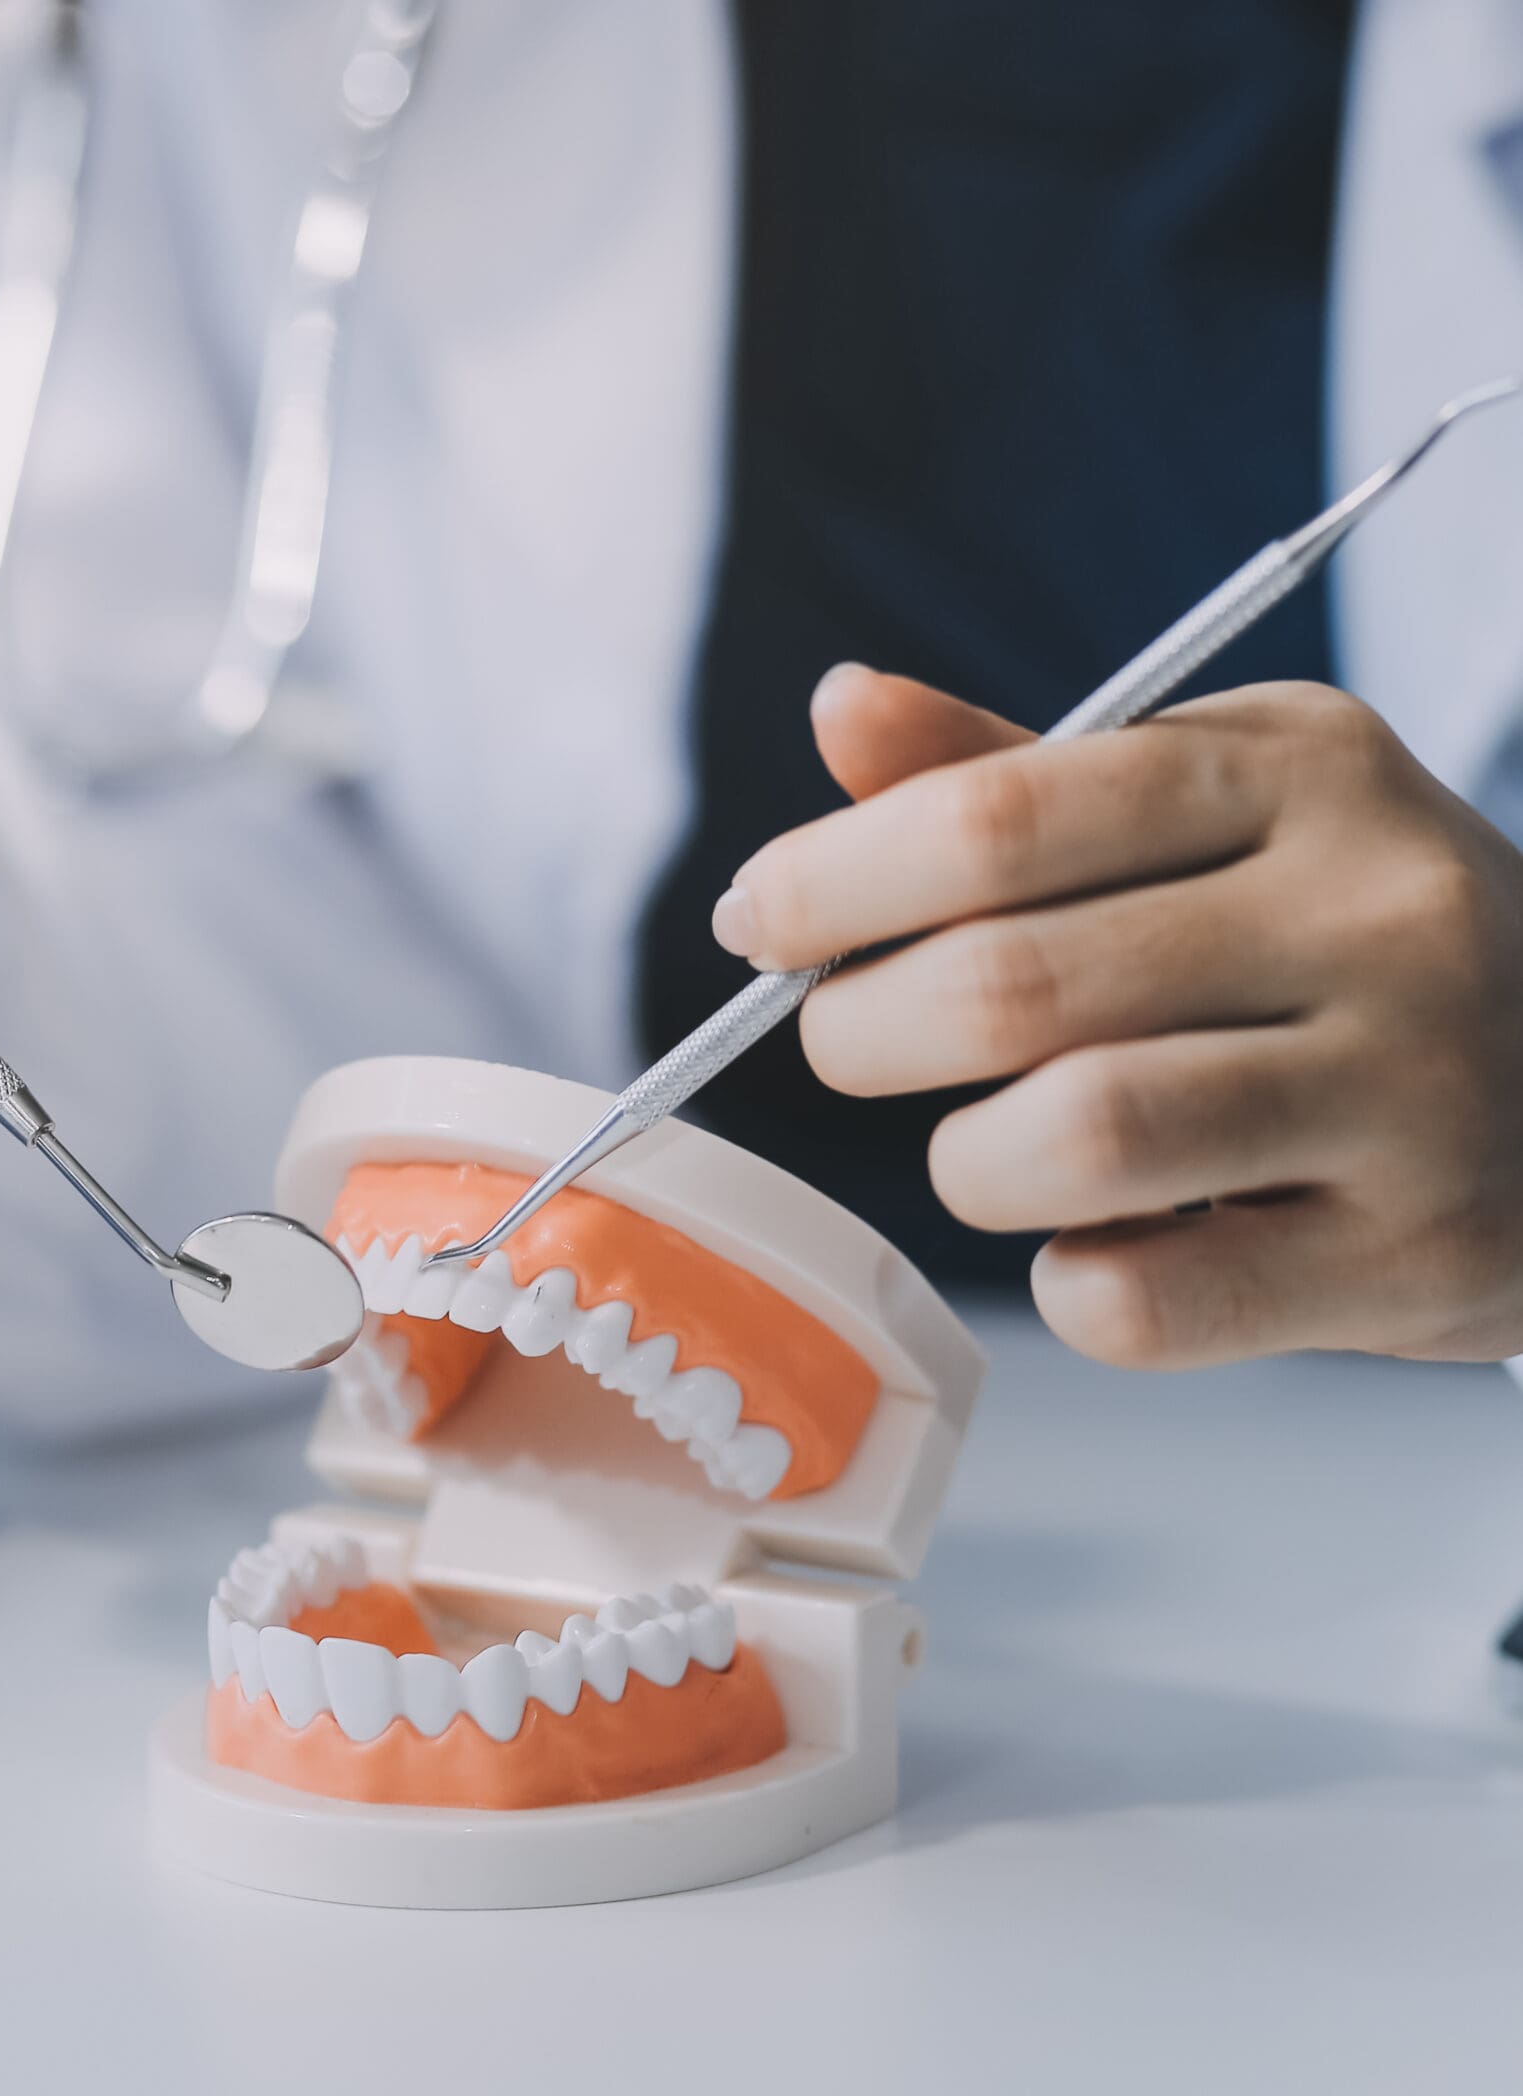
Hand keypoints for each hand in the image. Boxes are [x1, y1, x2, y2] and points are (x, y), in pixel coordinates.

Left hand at [710, 663, 1522, 1367]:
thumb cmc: (1352, 953)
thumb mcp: (1224, 818)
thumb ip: (1024, 782)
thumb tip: (841, 714)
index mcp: (1301, 772)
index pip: (1005, 815)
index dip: (837, 878)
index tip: (760, 920)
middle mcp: (1374, 912)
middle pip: (1012, 985)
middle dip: (864, 1031)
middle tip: (851, 1043)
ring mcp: (1410, 1090)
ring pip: (1078, 1138)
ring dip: (968, 1164)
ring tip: (986, 1151)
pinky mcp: (1414, 1255)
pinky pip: (1152, 1302)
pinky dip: (1072, 1286)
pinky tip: (1093, 1246)